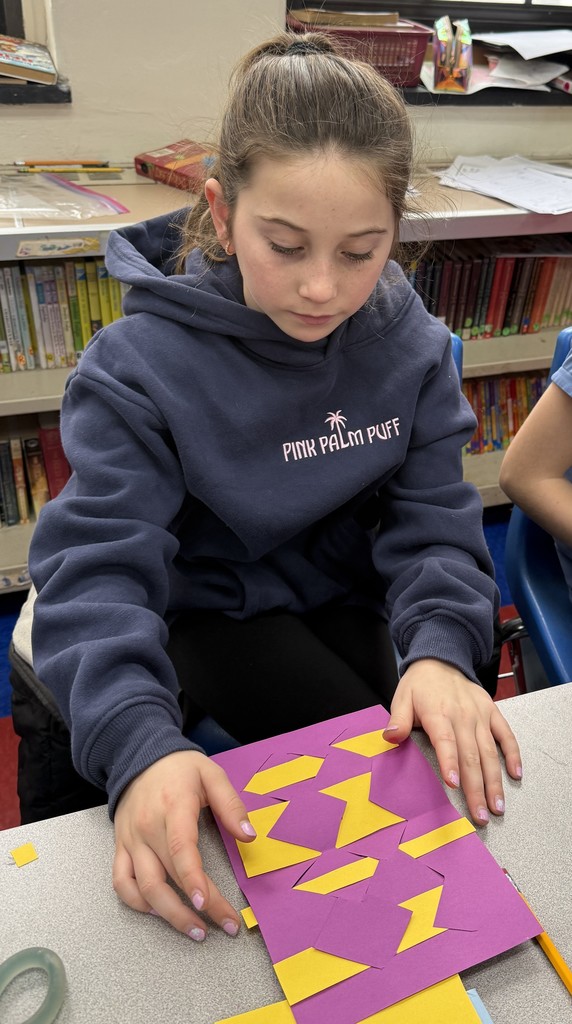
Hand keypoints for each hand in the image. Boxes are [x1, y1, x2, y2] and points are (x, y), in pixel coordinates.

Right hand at [112, 750, 255, 939]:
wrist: (138, 756)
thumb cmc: (179, 768)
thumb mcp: (212, 774)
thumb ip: (231, 804)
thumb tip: (249, 835)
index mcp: (173, 806)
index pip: (180, 848)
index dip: (193, 879)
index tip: (208, 904)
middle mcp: (147, 828)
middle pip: (166, 877)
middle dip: (195, 908)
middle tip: (224, 925)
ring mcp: (131, 840)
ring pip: (142, 888)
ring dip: (168, 915)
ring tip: (195, 930)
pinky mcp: (120, 847)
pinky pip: (122, 883)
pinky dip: (138, 904)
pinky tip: (160, 912)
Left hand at [383, 659, 521, 824]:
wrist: (441, 659)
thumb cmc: (420, 685)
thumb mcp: (402, 698)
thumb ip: (398, 720)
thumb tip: (390, 737)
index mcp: (439, 713)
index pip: (446, 741)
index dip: (450, 763)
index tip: (454, 785)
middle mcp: (463, 716)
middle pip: (471, 756)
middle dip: (477, 789)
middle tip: (481, 815)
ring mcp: (480, 715)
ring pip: (490, 752)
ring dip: (495, 781)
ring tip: (498, 806)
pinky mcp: (492, 712)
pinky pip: (506, 735)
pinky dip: (513, 754)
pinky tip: (515, 775)